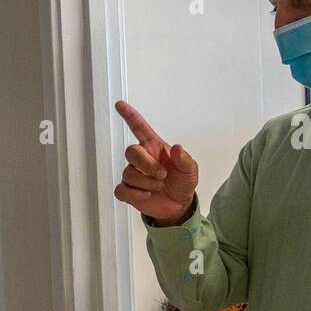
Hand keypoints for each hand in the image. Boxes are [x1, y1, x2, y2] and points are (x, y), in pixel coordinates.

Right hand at [113, 100, 198, 224]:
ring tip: (158, 187)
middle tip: (162, 175)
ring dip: (146, 182)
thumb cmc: (182, 182)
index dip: (130, 116)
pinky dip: (134, 194)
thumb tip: (177, 148)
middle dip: (146, 165)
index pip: (139, 128)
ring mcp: (133, 175)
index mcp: (154, 148)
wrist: (179, 205)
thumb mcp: (190, 170)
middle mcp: (141, 159)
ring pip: (128, 173)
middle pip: (131, 152)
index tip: (120, 104)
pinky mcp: (128, 191)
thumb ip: (184, 159)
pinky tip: (146, 195)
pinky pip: (121, 190)